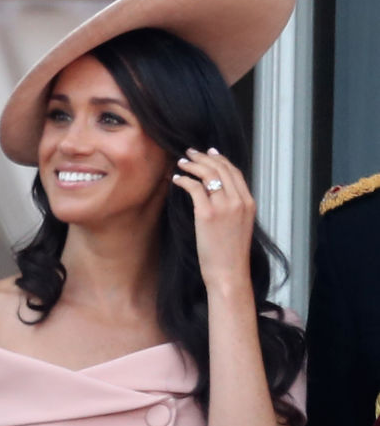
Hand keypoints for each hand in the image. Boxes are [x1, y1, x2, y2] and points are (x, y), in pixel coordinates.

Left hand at [172, 148, 255, 291]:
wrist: (229, 273)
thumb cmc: (230, 254)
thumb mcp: (240, 226)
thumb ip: (233, 208)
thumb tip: (217, 193)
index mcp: (248, 203)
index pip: (234, 172)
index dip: (220, 159)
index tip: (209, 152)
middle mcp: (238, 201)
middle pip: (221, 168)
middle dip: (204, 157)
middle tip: (190, 152)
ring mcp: (224, 206)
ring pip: (208, 174)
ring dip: (193, 165)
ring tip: (181, 163)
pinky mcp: (207, 214)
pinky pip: (194, 187)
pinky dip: (184, 180)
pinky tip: (177, 179)